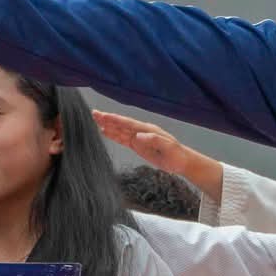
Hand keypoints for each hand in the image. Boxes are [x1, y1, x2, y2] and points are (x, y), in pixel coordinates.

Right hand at [91, 111, 223, 200]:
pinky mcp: (137, 145)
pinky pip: (122, 139)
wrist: (181, 161)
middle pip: (121, 124)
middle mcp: (141, 131)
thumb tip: (138, 136)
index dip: (115, 120)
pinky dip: (113, 135)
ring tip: (95, 120)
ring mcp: (138, 138)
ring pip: (120, 130)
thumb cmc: (177, 155)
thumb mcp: (168, 148)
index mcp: (147, 130)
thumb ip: (154, 140)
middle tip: (94, 113)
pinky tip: (105, 131)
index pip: (128, 123)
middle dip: (108, 119)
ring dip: (108, 125)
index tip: (104, 116)